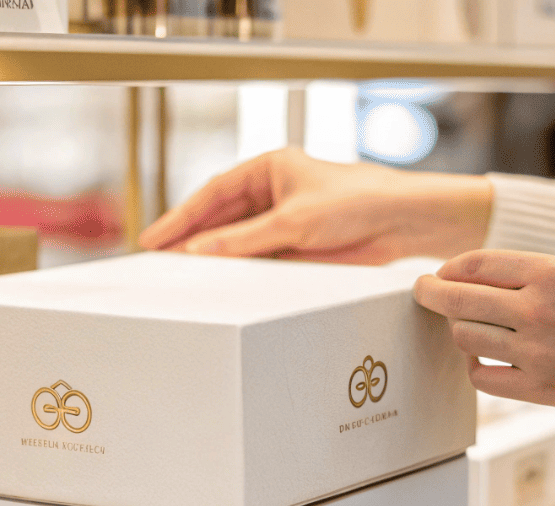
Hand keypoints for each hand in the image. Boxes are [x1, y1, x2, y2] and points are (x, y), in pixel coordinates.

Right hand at [139, 148, 492, 263]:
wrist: (401, 222)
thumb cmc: (357, 201)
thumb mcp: (293, 220)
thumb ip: (245, 239)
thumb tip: (201, 251)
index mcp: (269, 169)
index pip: (213, 193)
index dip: (181, 217)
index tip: (153, 238)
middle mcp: (273, 193)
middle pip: (220, 219)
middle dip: (190, 240)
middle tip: (157, 264)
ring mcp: (284, 222)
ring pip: (238, 243)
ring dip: (213, 260)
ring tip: (180, 280)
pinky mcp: (297, 249)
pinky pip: (259, 262)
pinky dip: (239, 273)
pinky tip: (220, 286)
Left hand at [414, 251, 554, 436]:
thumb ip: (535, 280)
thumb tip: (479, 285)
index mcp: (552, 271)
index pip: (474, 263)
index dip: (448, 268)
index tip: (440, 273)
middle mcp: (537, 309)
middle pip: (456, 299)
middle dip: (432, 294)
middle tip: (423, 292)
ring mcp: (535, 352)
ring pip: (465, 337)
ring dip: (458, 331)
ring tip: (465, 328)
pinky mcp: (540, 390)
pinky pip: (483, 377)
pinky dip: (476, 367)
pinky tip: (485, 361)